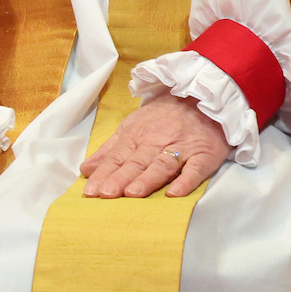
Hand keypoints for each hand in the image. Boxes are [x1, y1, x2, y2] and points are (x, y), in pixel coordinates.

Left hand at [81, 95, 230, 198]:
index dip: (104, 173)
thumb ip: (110, 150)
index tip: (90, 190)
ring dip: (148, 179)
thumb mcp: (133, 126)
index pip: (117, 157)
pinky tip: (175, 193)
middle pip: (137, 162)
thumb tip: (86, 170)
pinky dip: (186, 181)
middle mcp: (157, 141)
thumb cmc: (163, 116)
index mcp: (137, 135)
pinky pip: (195, 169)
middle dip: (120, 177)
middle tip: (106, 194)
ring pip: (162, 165)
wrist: (203, 96)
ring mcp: (182, 148)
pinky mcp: (204, 154)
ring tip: (133, 193)